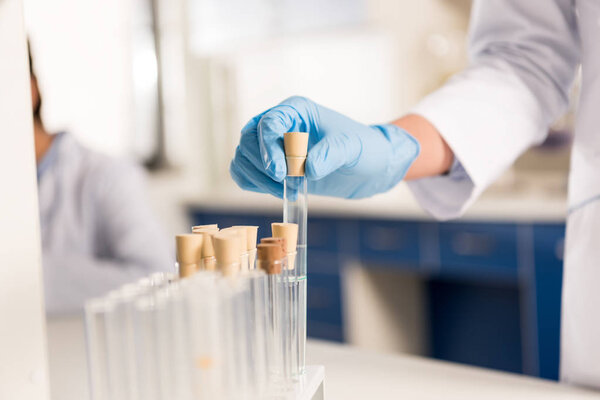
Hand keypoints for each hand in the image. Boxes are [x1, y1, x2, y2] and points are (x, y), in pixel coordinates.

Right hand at [230, 96, 419, 198]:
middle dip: (262, 165)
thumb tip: (307, 169)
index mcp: (296, 110)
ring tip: (286, 189)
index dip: (269, 148)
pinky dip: (253, 183)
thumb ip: (331, 154)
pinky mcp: (271, 165)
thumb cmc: (363, 149)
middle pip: (249, 140)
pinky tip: (278, 191)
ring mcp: (272, 145)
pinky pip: (245, 172)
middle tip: (287, 182)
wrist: (368, 168)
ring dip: (257, 177)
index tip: (281, 173)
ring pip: (243, 156)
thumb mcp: (351, 149)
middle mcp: (279, 124)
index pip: (268, 123)